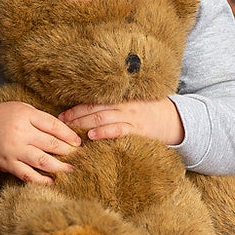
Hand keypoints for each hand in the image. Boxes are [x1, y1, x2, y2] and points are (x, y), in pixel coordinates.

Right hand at [0, 102, 80, 183]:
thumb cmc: (0, 117)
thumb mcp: (20, 109)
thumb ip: (39, 119)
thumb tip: (63, 132)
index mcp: (25, 115)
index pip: (54, 126)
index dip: (69, 135)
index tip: (78, 142)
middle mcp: (20, 133)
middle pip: (51, 144)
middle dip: (68, 151)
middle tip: (79, 156)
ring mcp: (14, 150)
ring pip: (43, 161)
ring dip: (60, 167)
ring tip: (71, 170)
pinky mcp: (7, 164)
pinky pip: (27, 174)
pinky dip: (41, 180)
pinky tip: (52, 180)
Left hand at [57, 98, 183, 144]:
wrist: (175, 120)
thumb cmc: (151, 112)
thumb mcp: (134, 103)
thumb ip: (115, 106)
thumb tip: (90, 112)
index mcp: (121, 98)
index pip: (95, 100)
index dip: (77, 107)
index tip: (62, 114)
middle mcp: (124, 106)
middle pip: (95, 108)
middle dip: (76, 116)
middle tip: (60, 123)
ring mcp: (131, 118)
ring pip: (103, 118)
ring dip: (84, 123)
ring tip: (70, 130)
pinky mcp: (137, 131)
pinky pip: (118, 130)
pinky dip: (104, 132)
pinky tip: (92, 136)